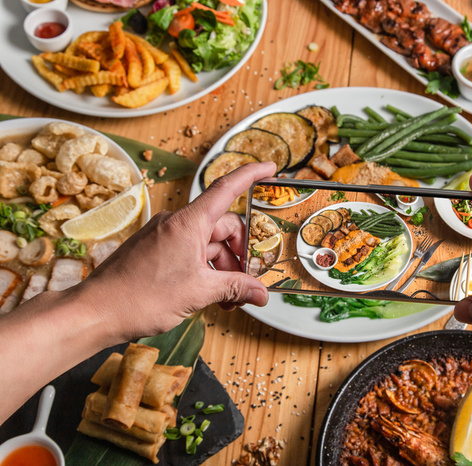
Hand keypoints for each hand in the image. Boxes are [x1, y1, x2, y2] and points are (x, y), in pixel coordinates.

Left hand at [77, 162, 276, 340]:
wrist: (96, 311)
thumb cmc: (141, 297)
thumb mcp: (198, 293)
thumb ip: (235, 288)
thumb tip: (261, 294)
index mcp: (188, 223)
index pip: (226, 188)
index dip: (250, 175)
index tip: (270, 168)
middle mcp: (176, 224)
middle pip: (223, 227)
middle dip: (239, 255)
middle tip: (246, 283)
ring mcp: (165, 237)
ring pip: (207, 245)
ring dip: (222, 269)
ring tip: (227, 299)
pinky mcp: (155, 251)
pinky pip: (190, 253)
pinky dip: (204, 271)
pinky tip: (209, 295)